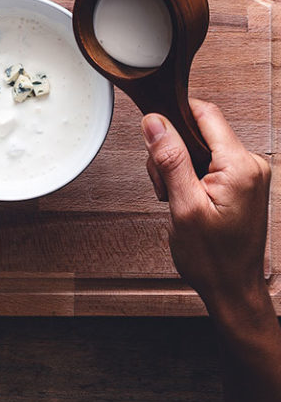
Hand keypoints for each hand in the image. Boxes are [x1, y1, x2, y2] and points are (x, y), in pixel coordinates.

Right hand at [141, 99, 270, 312]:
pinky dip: (188, 175)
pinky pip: (206, 162)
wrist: (232, 287)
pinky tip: (184, 197)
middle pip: (198, 131)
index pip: (205, 114)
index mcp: (240, 166)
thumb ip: (169, 160)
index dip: (174, 115)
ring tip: (175, 198)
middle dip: (171, 151)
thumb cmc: (213, 258)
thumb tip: (155, 122)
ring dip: (177, 166)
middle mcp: (250, 164)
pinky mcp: (240, 181)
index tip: (152, 127)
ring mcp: (247, 173)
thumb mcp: (184, 207)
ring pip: (198, 147)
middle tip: (164, 185)